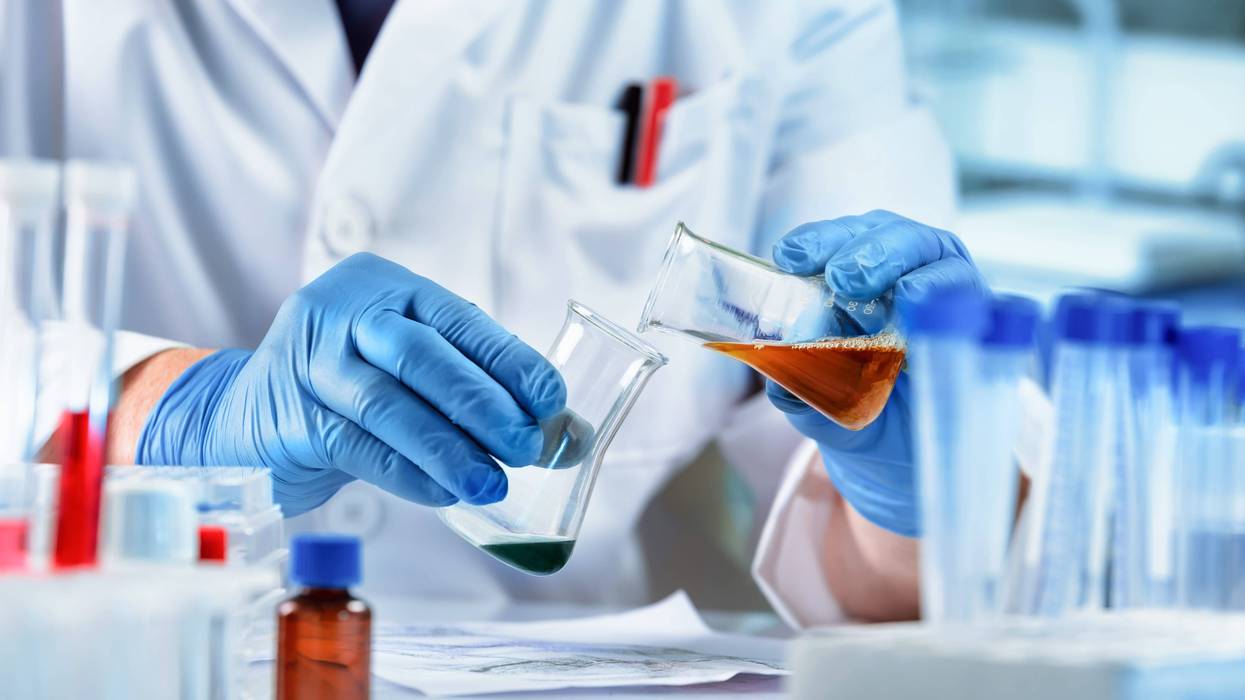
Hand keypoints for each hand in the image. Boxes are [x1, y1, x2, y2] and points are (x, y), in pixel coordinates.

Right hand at [136, 253, 566, 515]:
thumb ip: (481, 398)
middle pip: (424, 357)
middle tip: (528, 447)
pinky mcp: (291, 415)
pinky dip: (409, 473)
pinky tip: (444, 493)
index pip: (459, 320)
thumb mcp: (410, 377)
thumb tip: (572, 438)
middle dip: (483, 405)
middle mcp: (343, 312)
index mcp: (386, 288)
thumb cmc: (348, 395)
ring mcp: (310, 360)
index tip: (552, 401)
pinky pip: (359, 447)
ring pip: (390, 405)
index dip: (509, 361)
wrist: (243, 422)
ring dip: (449, 449)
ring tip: (491, 483)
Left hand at [767, 210, 985, 536]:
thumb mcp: (811, 400)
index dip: (821, 239)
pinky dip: (967, 306)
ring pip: (942, 263)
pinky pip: (987, 309)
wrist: (902, 463)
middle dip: (870, 250)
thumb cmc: (855, 412)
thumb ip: (796, 374)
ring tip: (903, 294)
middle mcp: (908, 277)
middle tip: (844, 277)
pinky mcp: (987, 332)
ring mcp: (951, 301)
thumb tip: (797, 339)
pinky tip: (946, 314)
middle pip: (898, 237)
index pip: (845, 238)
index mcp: (861, 279)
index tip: (791, 256)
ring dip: (918, 274)